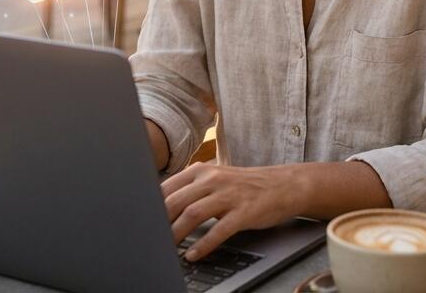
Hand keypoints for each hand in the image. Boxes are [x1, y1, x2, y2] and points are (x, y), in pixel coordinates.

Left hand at [161, 162, 303, 261]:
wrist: (284, 185)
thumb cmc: (245, 186)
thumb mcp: (216, 180)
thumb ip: (191, 190)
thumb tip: (162, 207)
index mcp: (201, 171)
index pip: (166, 188)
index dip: (151, 207)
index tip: (141, 222)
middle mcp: (212, 180)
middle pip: (175, 201)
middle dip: (159, 222)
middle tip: (149, 239)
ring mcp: (228, 195)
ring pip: (192, 214)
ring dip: (176, 234)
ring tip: (166, 249)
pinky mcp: (243, 212)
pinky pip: (219, 230)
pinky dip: (203, 245)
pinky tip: (193, 254)